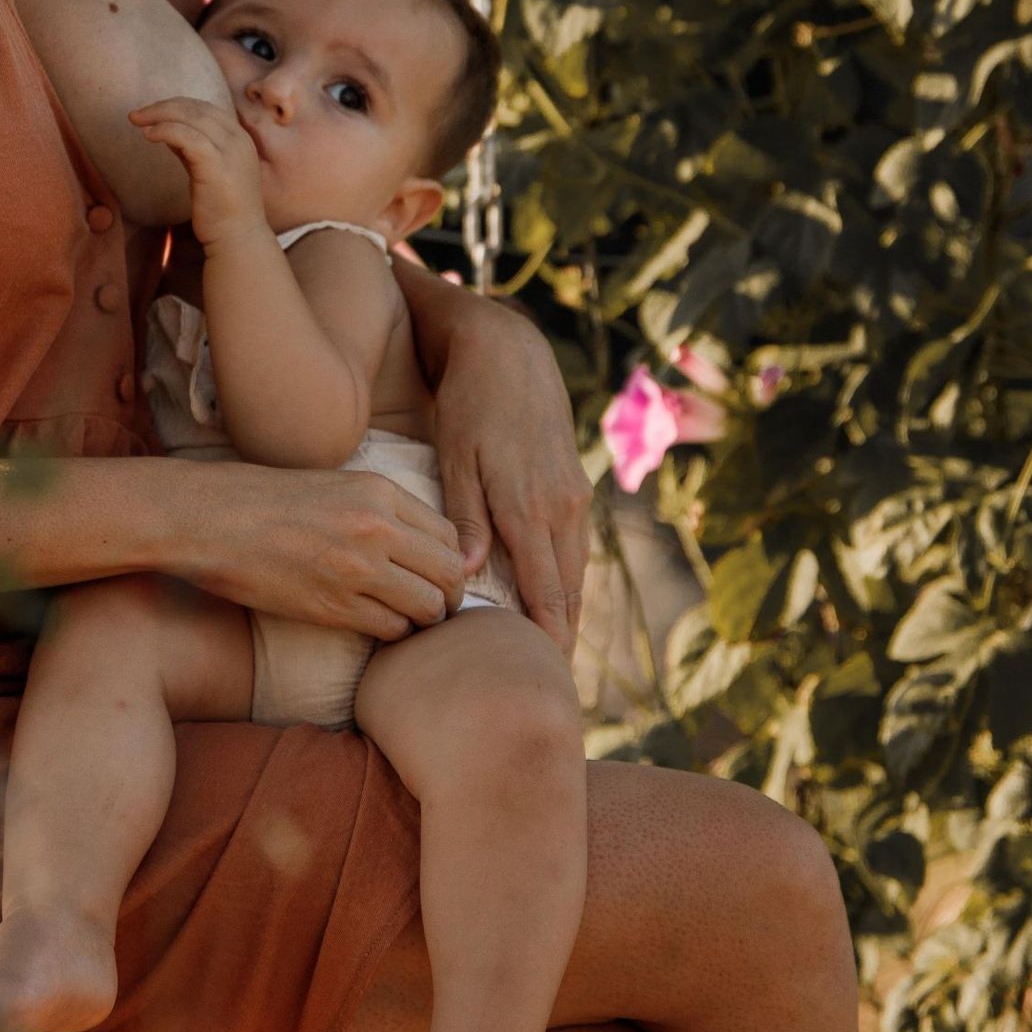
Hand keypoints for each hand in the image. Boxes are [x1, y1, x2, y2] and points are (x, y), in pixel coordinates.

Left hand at [131, 97, 265, 248]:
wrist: (238, 238)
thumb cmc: (222, 209)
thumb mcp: (208, 171)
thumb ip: (194, 150)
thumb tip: (168, 132)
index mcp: (239, 138)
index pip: (206, 108)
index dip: (177, 105)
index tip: (153, 112)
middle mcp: (238, 139)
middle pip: (197, 108)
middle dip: (163, 106)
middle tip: (137, 114)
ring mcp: (229, 150)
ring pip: (191, 117)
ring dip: (159, 114)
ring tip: (136, 120)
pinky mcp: (215, 164)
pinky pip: (187, 136)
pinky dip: (165, 130)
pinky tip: (148, 135)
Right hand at [159, 460, 464, 639]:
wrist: (209, 518)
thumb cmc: (265, 500)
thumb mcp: (336, 485)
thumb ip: (382, 510)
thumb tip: (423, 546)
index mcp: (379, 491)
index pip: (450, 536)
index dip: (450, 562)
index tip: (437, 575)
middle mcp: (376, 527)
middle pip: (449, 574)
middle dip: (448, 595)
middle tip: (434, 606)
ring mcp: (356, 568)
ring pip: (427, 608)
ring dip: (423, 618)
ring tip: (406, 618)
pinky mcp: (332, 606)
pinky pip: (390, 629)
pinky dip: (392, 632)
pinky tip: (375, 624)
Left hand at [430, 301, 590, 648]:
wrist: (510, 349)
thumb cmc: (470, 403)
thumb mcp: (456, 457)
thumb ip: (465, 518)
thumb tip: (468, 577)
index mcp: (532, 507)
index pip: (546, 592)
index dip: (546, 638)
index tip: (542, 677)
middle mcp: (563, 506)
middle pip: (568, 590)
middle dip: (561, 636)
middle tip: (549, 682)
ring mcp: (574, 495)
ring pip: (575, 569)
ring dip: (566, 609)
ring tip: (551, 652)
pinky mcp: (574, 483)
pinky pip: (574, 544)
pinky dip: (566, 577)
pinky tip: (554, 596)